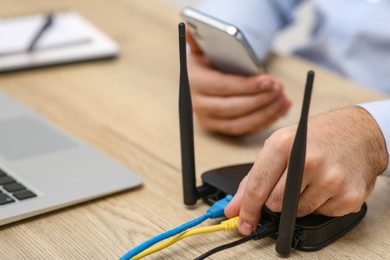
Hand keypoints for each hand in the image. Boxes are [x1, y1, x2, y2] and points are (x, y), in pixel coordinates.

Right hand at [186, 31, 290, 135]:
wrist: (202, 79)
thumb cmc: (208, 61)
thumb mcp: (203, 49)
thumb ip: (201, 40)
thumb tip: (193, 30)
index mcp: (194, 82)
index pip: (222, 87)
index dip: (246, 86)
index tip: (268, 80)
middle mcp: (197, 104)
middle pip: (232, 108)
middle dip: (260, 100)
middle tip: (279, 89)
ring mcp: (208, 119)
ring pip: (240, 123)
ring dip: (266, 113)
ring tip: (283, 99)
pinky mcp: (220, 129)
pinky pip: (245, 129)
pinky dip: (265, 122)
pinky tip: (280, 109)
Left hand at [224, 106, 388, 234]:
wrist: (359, 133)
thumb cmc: (316, 137)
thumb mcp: (279, 145)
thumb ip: (255, 177)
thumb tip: (236, 207)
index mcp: (284, 145)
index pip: (257, 188)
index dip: (247, 210)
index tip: (243, 223)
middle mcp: (308, 162)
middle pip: (275, 204)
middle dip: (276, 199)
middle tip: (288, 183)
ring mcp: (331, 180)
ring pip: (297, 212)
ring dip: (298, 202)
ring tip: (311, 179)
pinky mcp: (349, 197)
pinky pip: (321, 215)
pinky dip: (319, 204)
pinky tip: (326, 185)